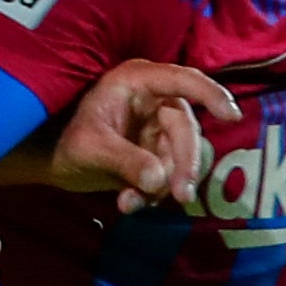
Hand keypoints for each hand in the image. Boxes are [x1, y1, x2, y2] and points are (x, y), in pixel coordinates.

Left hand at [48, 60, 242, 210]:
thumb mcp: (91, 148)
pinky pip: (168, 174)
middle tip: (180, 196)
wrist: (54, 162)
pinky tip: (129, 204)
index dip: (210, 95)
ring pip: (180, 157)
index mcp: (138, 81)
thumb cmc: (67, 140)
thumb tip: (160, 181)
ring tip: (131, 204)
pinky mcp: (156, 153)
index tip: (231, 115)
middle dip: (184, 165)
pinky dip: (153, 193)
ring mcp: (157, 127)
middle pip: (186, 130)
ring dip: (163, 186)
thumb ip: (126, 161)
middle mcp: (154, 100)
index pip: (183, 81)